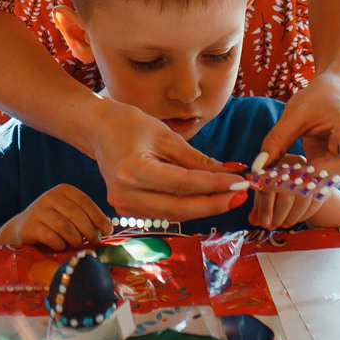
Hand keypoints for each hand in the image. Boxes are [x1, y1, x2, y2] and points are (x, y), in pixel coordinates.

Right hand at [0, 185, 111, 248]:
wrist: (22, 228)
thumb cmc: (53, 222)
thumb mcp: (69, 214)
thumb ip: (86, 217)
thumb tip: (108, 229)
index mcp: (63, 190)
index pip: (85, 202)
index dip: (98, 217)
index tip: (108, 231)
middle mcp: (50, 196)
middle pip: (76, 215)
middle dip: (89, 231)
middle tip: (95, 242)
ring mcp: (38, 210)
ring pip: (65, 227)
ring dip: (76, 239)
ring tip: (79, 245)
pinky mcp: (30, 225)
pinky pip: (51, 237)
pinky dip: (60, 244)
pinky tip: (61, 246)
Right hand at [89, 99, 243, 221]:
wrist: (98, 130)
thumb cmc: (130, 125)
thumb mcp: (166, 136)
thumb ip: (198, 160)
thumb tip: (232, 172)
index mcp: (133, 170)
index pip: (183, 184)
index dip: (214, 186)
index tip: (240, 183)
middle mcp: (125, 194)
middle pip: (180, 207)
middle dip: (214, 203)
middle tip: (241, 196)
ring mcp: (123, 205)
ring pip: (174, 214)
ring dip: (204, 207)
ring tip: (230, 196)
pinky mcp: (127, 210)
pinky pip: (165, 212)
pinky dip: (188, 206)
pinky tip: (207, 198)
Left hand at [245, 166, 329, 230]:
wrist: (302, 173)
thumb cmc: (278, 182)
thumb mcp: (266, 189)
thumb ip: (259, 205)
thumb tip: (253, 221)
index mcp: (275, 167)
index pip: (269, 187)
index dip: (265, 207)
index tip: (263, 223)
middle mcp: (293, 168)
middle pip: (286, 195)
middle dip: (278, 215)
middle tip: (272, 226)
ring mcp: (309, 176)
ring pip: (302, 200)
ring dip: (291, 217)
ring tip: (283, 224)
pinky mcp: (322, 184)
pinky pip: (315, 203)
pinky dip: (304, 215)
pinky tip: (296, 219)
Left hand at [258, 73, 339, 186]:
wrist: (335, 90)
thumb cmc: (318, 97)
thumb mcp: (295, 114)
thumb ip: (278, 139)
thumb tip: (258, 167)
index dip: (327, 174)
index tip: (301, 173)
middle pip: (337, 178)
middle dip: (308, 184)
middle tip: (277, 182)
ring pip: (326, 182)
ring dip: (301, 185)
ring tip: (274, 181)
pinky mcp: (331, 163)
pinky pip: (317, 178)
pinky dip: (300, 180)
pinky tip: (279, 178)